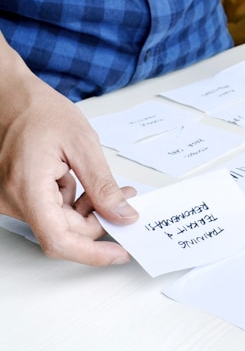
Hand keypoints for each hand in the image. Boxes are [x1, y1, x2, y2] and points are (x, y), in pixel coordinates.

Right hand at [0, 48, 138, 265]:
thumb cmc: (40, 111)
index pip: (59, 240)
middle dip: (99, 221)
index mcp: (27, 187)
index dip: (93, 253)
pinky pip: (50, 209)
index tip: (119, 254)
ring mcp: (12, 198)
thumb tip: (122, 214)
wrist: (11, 96)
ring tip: (113, 188)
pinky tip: (87, 182)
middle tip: (127, 202)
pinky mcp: (18, 194)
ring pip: (58, 221)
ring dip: (88, 210)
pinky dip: (74, 201)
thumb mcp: (83, 144)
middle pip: (63, 232)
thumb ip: (103, 185)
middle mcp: (13, 199)